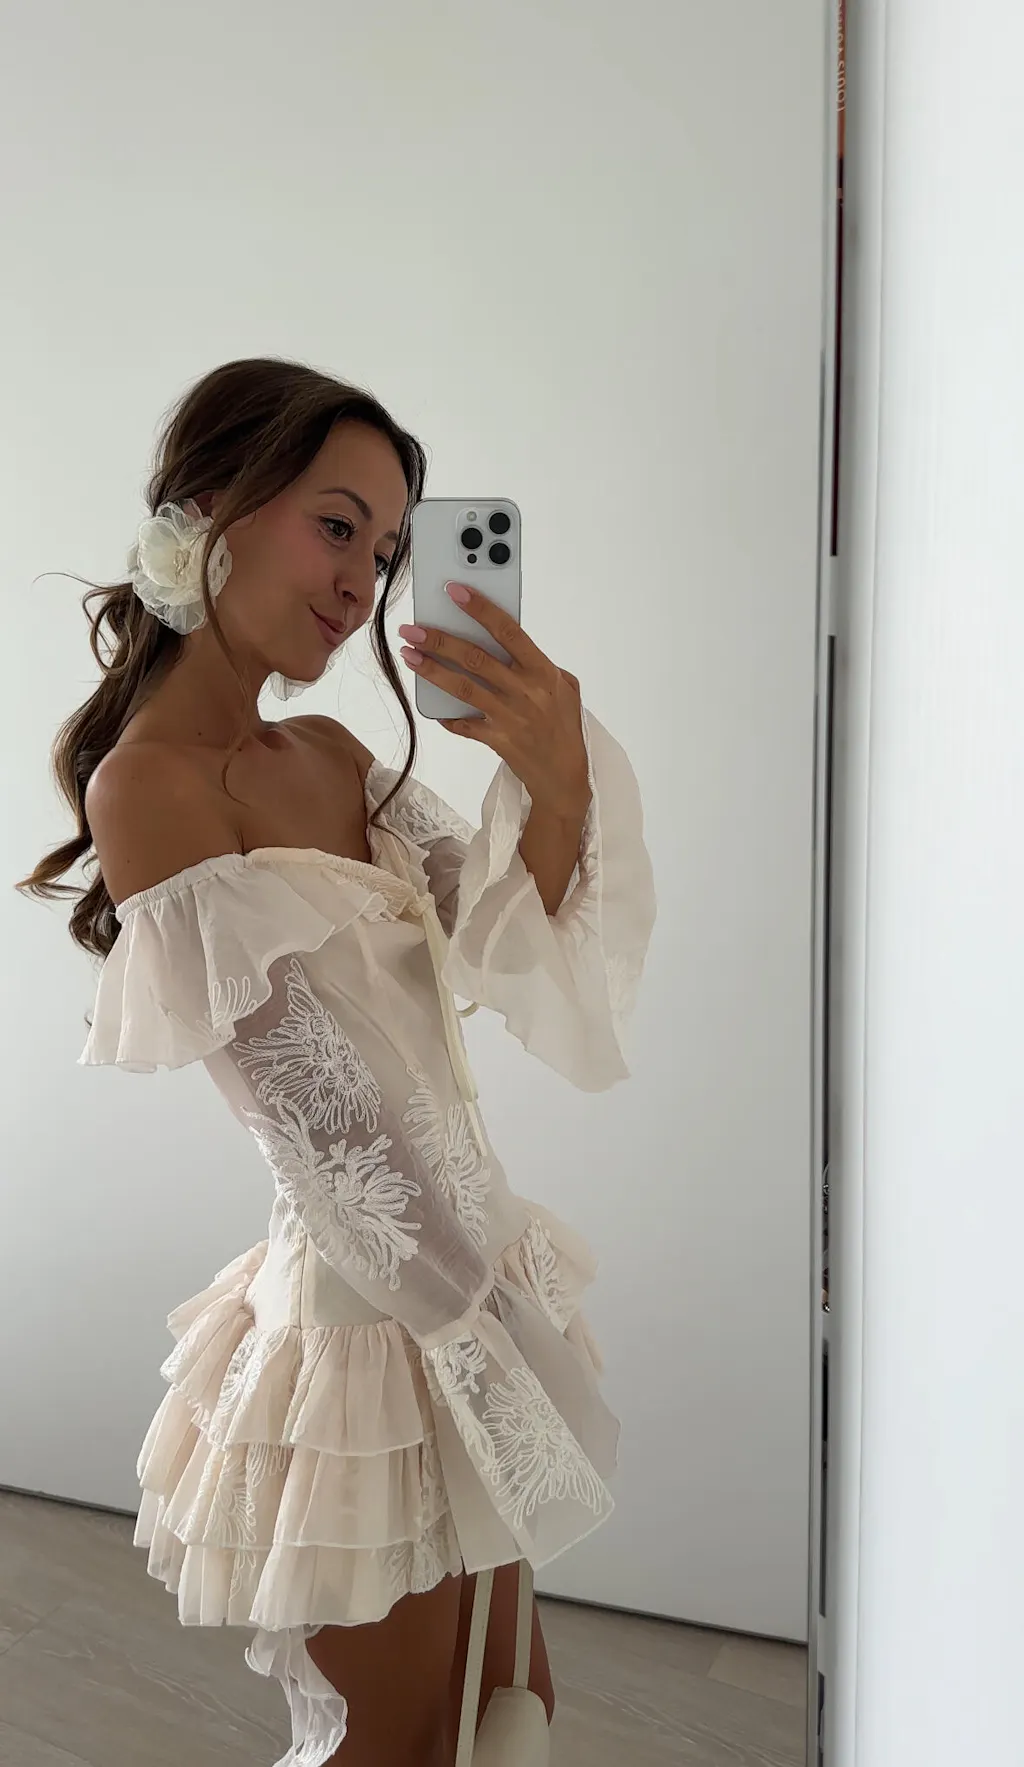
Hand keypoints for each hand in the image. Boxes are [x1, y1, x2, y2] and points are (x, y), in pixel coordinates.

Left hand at [398, 584, 589, 819]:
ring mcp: (510, 718)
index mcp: (543, 672)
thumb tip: (505, 643)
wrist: (565, 777)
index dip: (481, 609)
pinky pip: (463, 725)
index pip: (509, 632)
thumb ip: (538, 665)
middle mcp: (526, 692)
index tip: (455, 591)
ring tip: (408, 654)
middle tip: (412, 628)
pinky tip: (428, 703)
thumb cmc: (565, 726)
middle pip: (476, 658)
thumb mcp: (565, 688)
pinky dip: (445, 715)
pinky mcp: (497, 741)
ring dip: (431, 670)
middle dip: (440, 640)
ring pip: (463, 688)